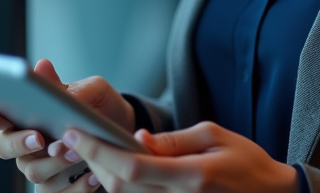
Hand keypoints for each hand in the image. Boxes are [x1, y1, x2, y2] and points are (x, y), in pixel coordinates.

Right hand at [0, 59, 136, 192]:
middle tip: (40, 137)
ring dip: (55, 162)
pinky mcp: (59, 190)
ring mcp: (41, 168)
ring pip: (33, 172)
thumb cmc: (101, 107)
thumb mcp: (90, 90)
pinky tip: (93, 174)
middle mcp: (26, 145)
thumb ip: (65, 85)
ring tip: (78, 152)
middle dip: (20, 143)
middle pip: (5, 148)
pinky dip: (77, 186)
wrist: (125, 132)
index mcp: (26, 115)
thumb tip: (42, 67)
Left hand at [62, 121, 299, 192]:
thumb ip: (172, 141)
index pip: (131, 167)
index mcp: (191, 177)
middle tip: (74, 137)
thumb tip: (137, 140)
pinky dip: (120, 185)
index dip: (98, 151)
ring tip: (88, 148)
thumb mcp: (213, 136)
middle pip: (119, 186)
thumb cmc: (245, 161)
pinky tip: (112, 167)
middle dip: (92, 160)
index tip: (75, 132)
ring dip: (102, 174)